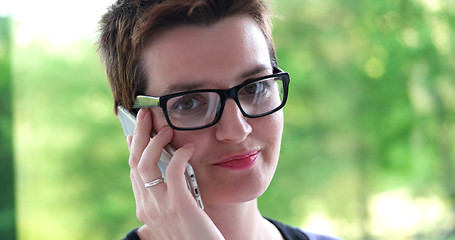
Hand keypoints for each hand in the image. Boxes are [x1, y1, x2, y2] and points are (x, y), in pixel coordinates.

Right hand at [127, 108, 223, 239]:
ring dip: (155, 141)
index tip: (134, 132)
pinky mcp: (179, 205)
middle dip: (139, 135)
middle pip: (135, 162)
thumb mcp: (175, 216)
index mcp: (145, 209)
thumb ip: (168, 198)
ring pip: (146, 163)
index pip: (133, 172)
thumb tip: (169, 173)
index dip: (133, 149)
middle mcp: (147, 207)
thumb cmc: (194, 236)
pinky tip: (189, 147)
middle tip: (143, 114)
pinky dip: (180, 155)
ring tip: (166, 127)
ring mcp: (160, 206)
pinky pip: (174, 171)